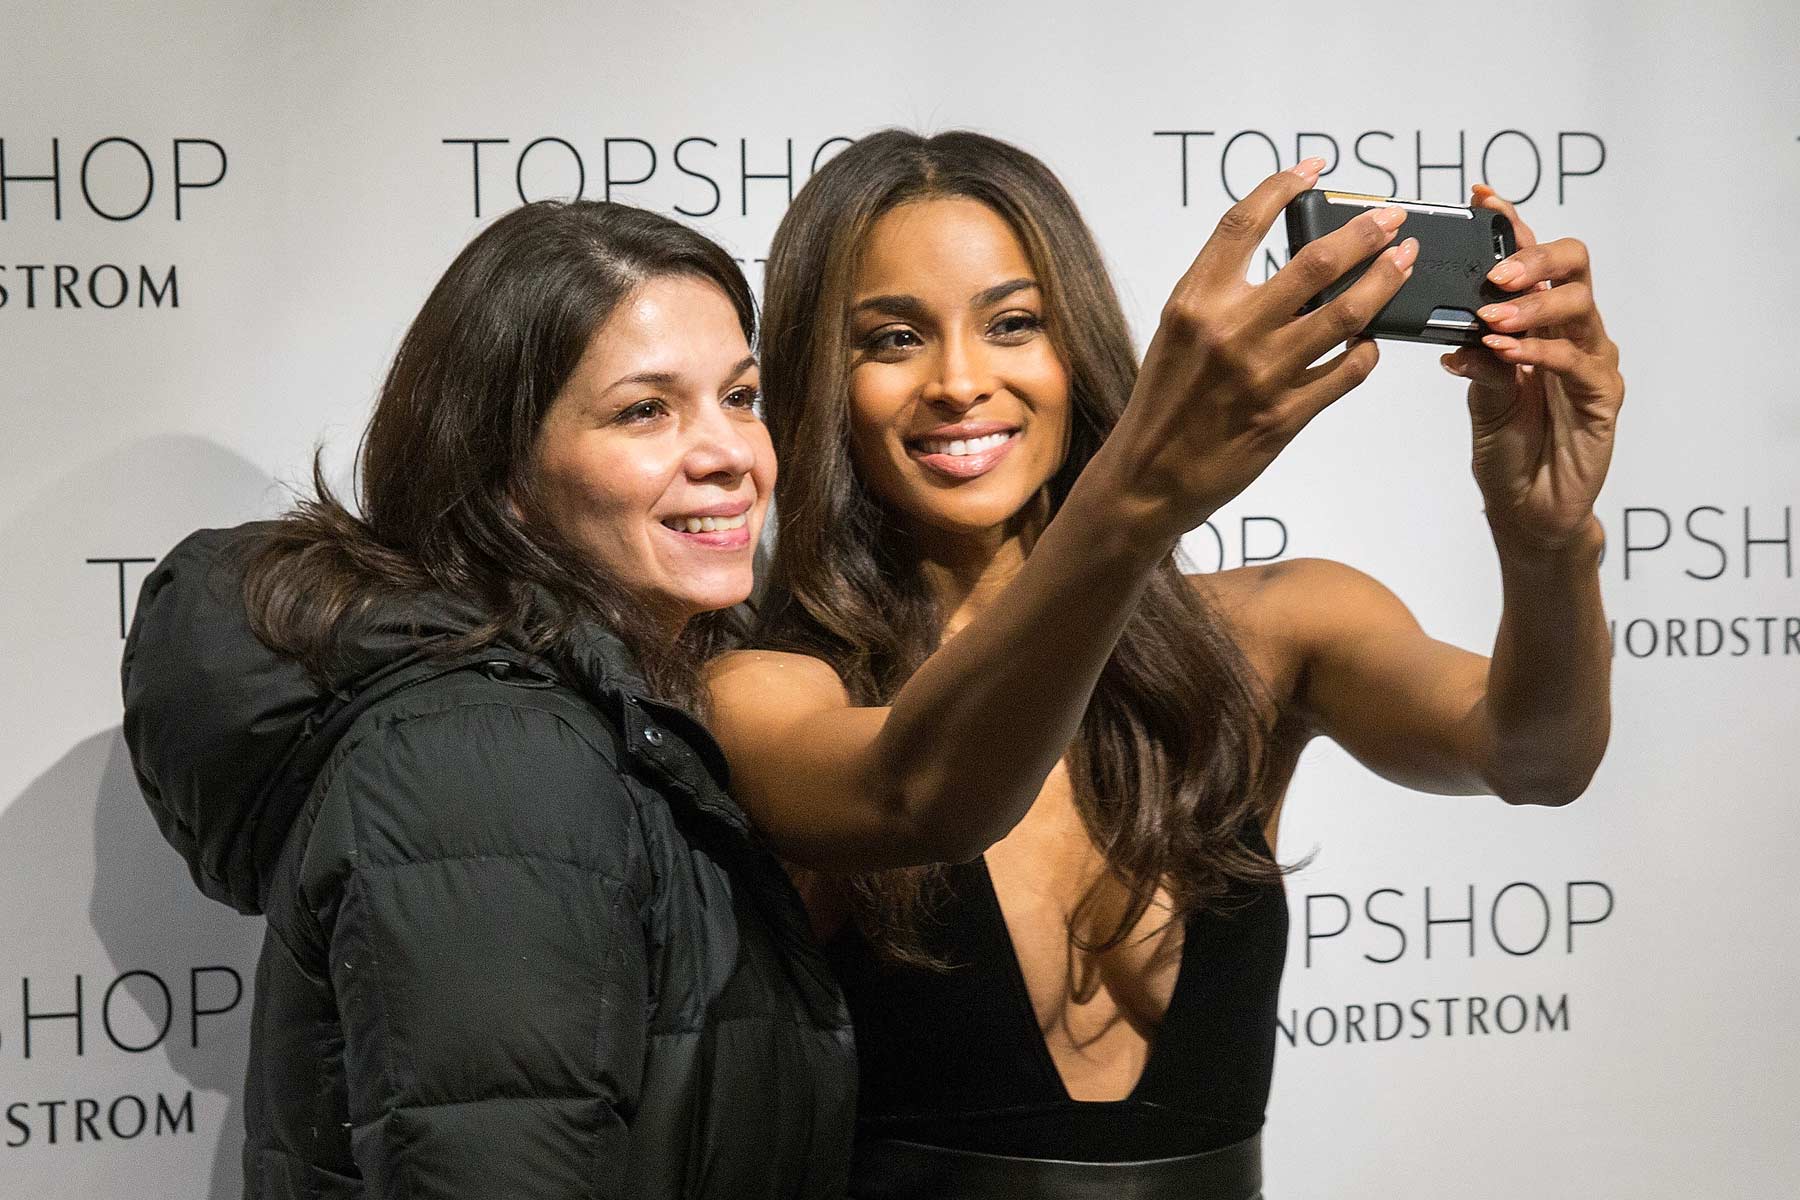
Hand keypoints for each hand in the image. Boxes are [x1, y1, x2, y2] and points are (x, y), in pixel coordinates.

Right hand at [1107, 160, 1417, 538]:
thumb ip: (1223, 294)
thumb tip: (1287, 259)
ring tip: (1405, 259)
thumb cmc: (1164, 402)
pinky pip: (1348, 371)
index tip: (1315, 168)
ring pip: (1347, 312)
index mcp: (1194, 302)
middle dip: (1365, 230)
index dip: (1284, 185)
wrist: (1147, 477)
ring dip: (1386, 279)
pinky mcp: (1286, 415)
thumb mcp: (1178, 333)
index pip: (1243, 222)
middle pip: (1315, 260)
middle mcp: (1230, 331)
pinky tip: (1372, 337)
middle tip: (1391, 216)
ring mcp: (1263, 375)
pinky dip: (1368, 348)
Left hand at [1444, 186, 1624, 550]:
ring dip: (1531, 305)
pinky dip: (1538, 351)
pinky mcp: (1604, 395)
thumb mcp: (1480, 393)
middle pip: (1572, 263)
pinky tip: (1505, 352)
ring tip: (1490, 316)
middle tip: (1494, 273)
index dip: (1511, 223)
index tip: (1479, 197)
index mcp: (1539, 320)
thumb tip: (1452, 321)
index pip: (1532, 258)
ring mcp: (1592, 360)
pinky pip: (1576, 360)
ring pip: (1578, 305)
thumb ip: (1474, 353)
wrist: (1527, 507)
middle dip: (1533, 257)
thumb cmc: (1506, 446)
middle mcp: (1572, 330)